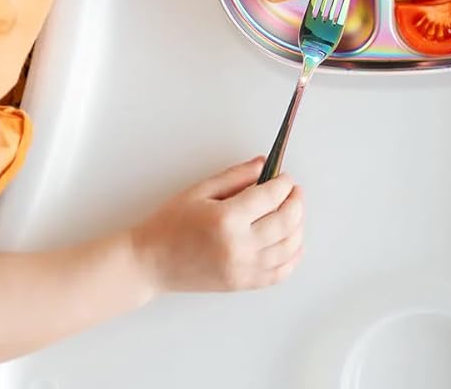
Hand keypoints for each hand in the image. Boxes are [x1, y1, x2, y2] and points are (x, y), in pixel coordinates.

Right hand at [130, 158, 303, 293]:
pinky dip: (293, 257)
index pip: (270, 197)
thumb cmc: (170, 224)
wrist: (151, 262)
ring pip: (289, 248)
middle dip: (296, 202)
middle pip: (286, 222)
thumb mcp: (200, 190)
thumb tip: (263, 165)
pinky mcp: (243, 284)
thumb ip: (235, 177)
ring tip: (294, 213)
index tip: (285, 177)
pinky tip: (293, 243)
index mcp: (226, 219)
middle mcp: (239, 246)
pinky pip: (279, 273)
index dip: (283, 184)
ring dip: (298, 228)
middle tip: (294, 191)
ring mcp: (243, 269)